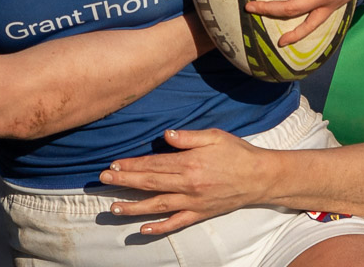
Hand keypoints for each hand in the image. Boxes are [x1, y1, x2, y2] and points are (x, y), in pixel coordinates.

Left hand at [98, 128, 271, 234]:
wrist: (260, 177)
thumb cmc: (237, 152)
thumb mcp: (215, 136)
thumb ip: (189, 137)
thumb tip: (166, 135)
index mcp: (190, 163)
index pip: (154, 164)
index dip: (132, 164)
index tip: (114, 164)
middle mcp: (188, 185)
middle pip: (150, 183)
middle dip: (124, 181)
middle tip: (102, 180)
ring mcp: (193, 202)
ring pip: (158, 206)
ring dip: (133, 207)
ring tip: (113, 208)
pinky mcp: (200, 214)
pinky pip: (176, 223)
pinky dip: (159, 228)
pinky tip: (142, 229)